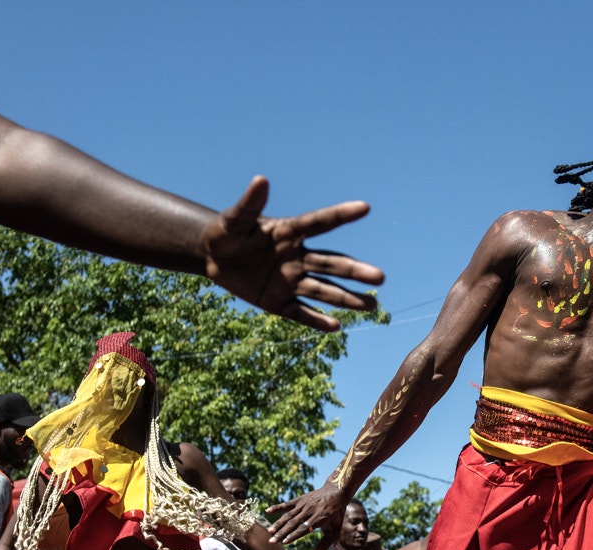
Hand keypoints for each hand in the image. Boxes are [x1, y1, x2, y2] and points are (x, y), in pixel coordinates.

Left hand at [201, 177, 384, 331]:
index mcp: (290, 232)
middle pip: (331, 264)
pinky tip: (336, 326)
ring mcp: (290, 281)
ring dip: (346, 299)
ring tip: (372, 306)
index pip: (320, 223)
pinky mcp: (277, 302)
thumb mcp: (234, 218)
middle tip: (380, 278)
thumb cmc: (226, 232)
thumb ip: (249, 204)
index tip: (365, 207)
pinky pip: (299, 312)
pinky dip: (316, 319)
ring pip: (322, 290)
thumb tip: (261, 180)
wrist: (212, 257)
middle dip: (355, 271)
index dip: (341, 214)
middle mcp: (297, 257)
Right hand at [266, 483, 347, 546]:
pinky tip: (267, 511)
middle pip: (293, 523)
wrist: (336, 492)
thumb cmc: (336, 514)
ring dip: (278, 523)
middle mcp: (309, 511)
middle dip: (281, 533)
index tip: (284, 542)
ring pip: (288, 515)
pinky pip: (287, 504)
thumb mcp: (336, 530)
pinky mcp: (299, 500)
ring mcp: (303, 505)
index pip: (304, 528)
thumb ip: (326, 543)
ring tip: (269, 531)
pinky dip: (277, 507)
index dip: (294, 535)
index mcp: (319, 519)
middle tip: (271, 541)